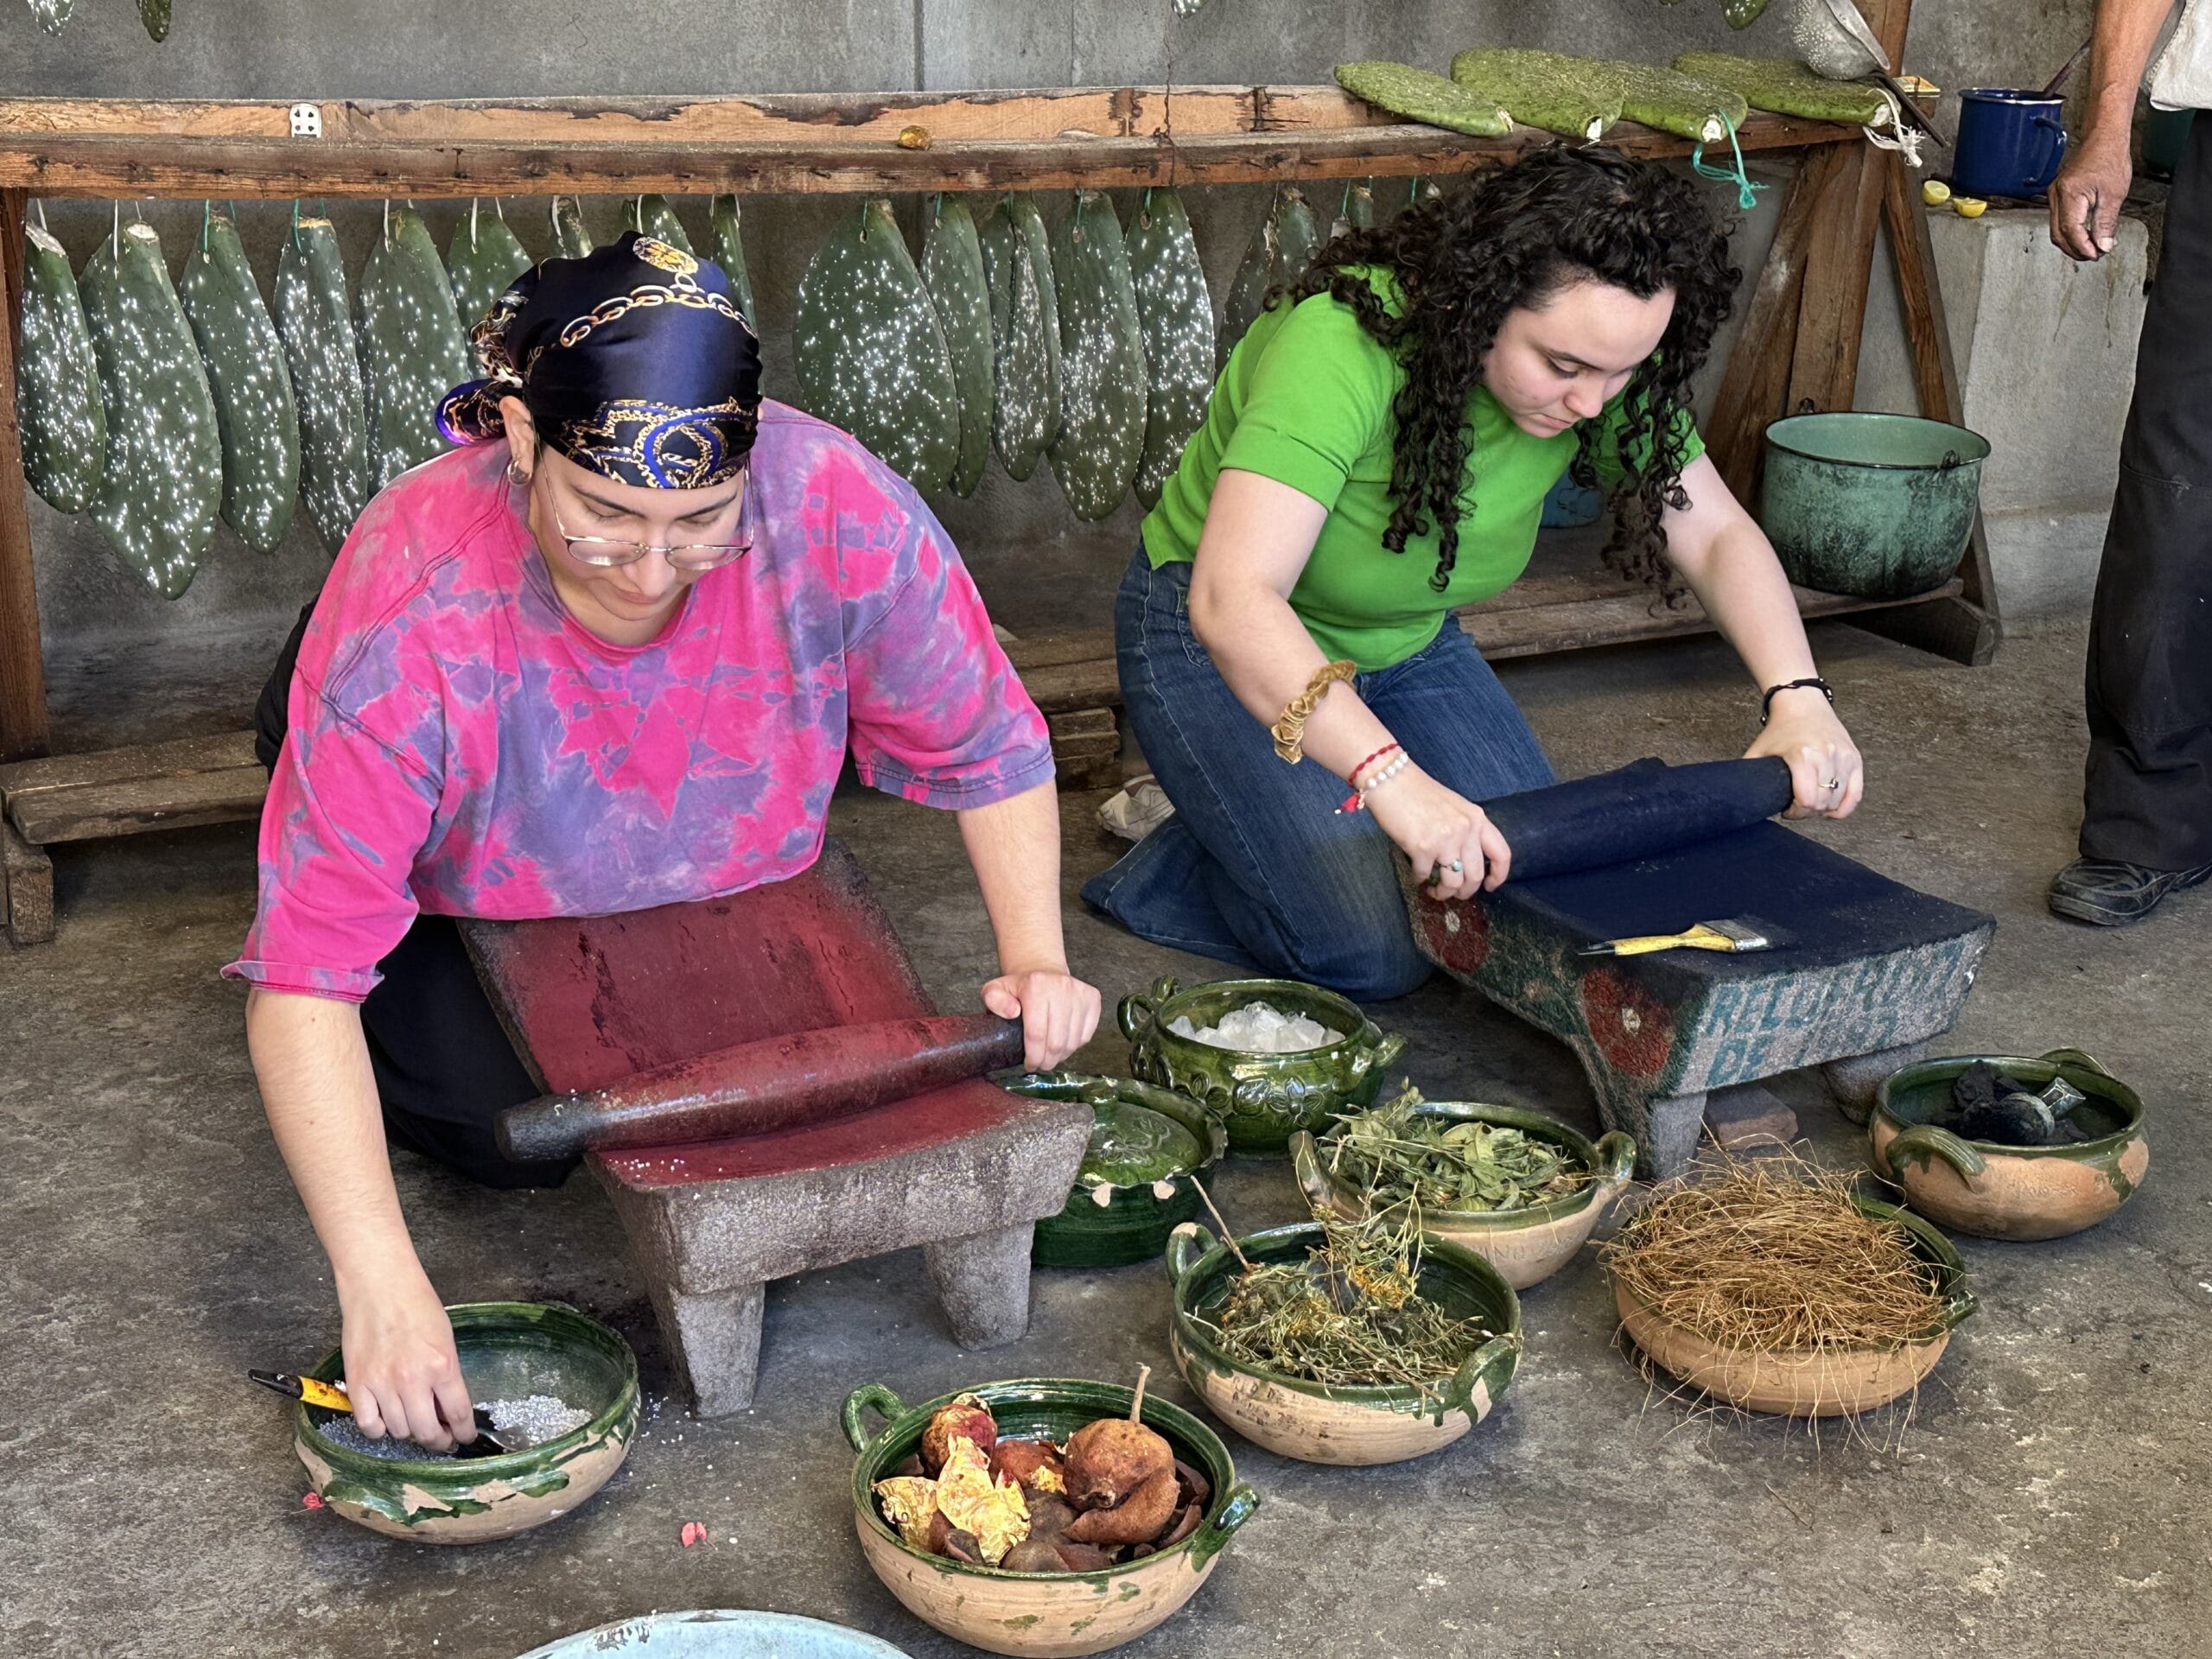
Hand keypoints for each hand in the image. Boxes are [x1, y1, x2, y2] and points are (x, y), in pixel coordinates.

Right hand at [335, 1264, 475, 1450]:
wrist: (381, 1286)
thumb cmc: (416, 1306)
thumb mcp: (446, 1340)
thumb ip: (447, 1375)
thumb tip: (447, 1408)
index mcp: (442, 1366)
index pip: (458, 1414)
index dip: (463, 1432)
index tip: (464, 1437)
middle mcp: (412, 1380)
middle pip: (427, 1431)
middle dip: (438, 1441)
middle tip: (441, 1438)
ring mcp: (382, 1384)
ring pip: (399, 1431)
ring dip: (409, 1432)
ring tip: (414, 1422)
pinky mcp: (357, 1384)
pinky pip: (368, 1425)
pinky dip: (378, 1429)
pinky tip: (386, 1420)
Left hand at [982, 967, 1102, 1069]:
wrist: (1044, 972)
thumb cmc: (1019, 988)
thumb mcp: (995, 990)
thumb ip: (993, 1000)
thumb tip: (1012, 1012)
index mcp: (1035, 985)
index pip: (1036, 1033)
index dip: (1033, 1056)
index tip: (1029, 1065)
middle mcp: (1061, 986)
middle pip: (1056, 1042)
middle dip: (1047, 1061)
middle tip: (1040, 1064)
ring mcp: (1080, 993)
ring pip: (1073, 1042)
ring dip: (1061, 1056)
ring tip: (1050, 1056)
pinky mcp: (1093, 999)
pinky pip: (1086, 1036)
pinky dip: (1074, 1046)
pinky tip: (1062, 1043)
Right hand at [1365, 766, 1511, 900]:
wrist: (1390, 778)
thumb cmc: (1418, 792)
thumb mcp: (1454, 807)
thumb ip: (1465, 829)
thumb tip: (1464, 860)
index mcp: (1477, 818)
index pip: (1501, 854)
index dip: (1498, 876)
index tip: (1489, 886)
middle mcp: (1466, 830)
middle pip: (1475, 876)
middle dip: (1464, 892)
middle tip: (1453, 893)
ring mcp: (1445, 839)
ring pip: (1453, 883)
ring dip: (1442, 892)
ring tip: (1433, 890)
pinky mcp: (1423, 847)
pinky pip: (1425, 876)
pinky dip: (1420, 879)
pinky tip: (1416, 874)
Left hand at [1747, 694, 1862, 818]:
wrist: (1804, 705)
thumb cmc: (1781, 729)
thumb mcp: (1759, 751)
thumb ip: (1750, 775)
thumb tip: (1741, 797)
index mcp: (1803, 755)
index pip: (1807, 800)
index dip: (1795, 812)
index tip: (1786, 810)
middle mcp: (1827, 756)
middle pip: (1822, 803)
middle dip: (1807, 812)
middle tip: (1796, 806)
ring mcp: (1844, 758)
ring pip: (1839, 801)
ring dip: (1824, 809)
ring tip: (1811, 802)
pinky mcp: (1855, 759)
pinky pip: (1856, 794)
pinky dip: (1844, 806)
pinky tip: (1831, 806)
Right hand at [2049, 136, 2132, 260]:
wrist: (2103, 138)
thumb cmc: (2109, 157)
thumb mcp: (2114, 193)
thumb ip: (2106, 222)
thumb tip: (2102, 245)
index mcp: (2069, 194)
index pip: (2071, 230)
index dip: (2083, 247)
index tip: (2096, 255)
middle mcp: (2056, 195)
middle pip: (2058, 234)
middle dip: (2075, 249)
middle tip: (2094, 255)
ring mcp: (2054, 195)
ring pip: (2056, 230)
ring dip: (2072, 243)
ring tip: (2091, 247)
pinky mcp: (2058, 195)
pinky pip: (2058, 221)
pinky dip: (2070, 232)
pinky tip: (2084, 234)